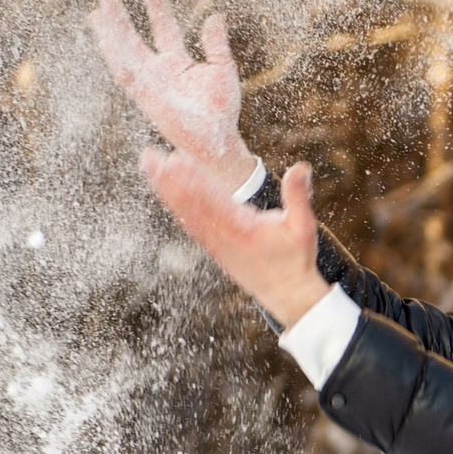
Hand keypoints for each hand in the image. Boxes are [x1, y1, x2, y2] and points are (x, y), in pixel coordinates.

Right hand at [89, 0, 260, 192]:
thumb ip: (216, 44)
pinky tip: (104, 40)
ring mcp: (150, 85)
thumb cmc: (221, 111)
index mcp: (177, 64)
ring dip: (111, 35)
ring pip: (124, 55)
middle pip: (134, 40)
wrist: (218, 142)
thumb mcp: (222, 70)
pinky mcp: (146, 99)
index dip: (158, 9)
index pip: (164, 30)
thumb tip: (216, 16)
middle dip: (121, 20)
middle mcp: (159, 72)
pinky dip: (115, 58)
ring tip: (97, 13)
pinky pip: (126, 76)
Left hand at [137, 149, 330, 327]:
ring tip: (149, 167)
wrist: (288, 296)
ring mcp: (216, 246)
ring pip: (185, 214)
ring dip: (166, 190)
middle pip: (190, 205)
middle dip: (168, 180)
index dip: (194, 180)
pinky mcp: (214, 250)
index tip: (177, 160)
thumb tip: (300, 167)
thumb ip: (299, 196)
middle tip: (149, 157)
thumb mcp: (303, 226)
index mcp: (244, 229)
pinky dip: (176, 206)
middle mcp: (224, 238)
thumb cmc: (296, 259)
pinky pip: (191, 225)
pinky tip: (164, 191)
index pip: (213, 199)